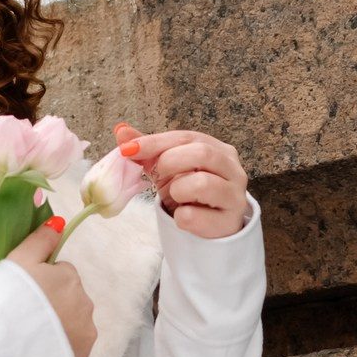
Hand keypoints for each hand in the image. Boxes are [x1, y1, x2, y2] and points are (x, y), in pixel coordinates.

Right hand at [7, 221, 96, 356]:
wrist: (4, 346)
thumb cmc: (9, 297)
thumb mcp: (19, 260)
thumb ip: (41, 240)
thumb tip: (59, 222)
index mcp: (70, 277)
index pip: (61, 273)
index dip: (42, 282)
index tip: (25, 292)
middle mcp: (85, 303)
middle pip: (70, 297)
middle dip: (54, 303)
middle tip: (26, 313)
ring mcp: (86, 331)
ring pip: (74, 322)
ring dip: (59, 324)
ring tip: (32, 334)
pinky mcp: (82, 356)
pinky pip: (74, 345)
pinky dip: (62, 345)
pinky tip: (42, 349)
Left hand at [115, 123, 248, 239]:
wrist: (209, 226)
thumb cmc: (189, 192)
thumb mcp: (167, 168)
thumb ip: (147, 150)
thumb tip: (121, 130)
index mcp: (218, 149)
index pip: (186, 137)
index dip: (155, 142)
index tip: (128, 149)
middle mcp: (233, 169)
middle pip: (202, 153)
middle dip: (170, 163)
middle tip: (158, 175)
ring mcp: (235, 196)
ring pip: (202, 184)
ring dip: (177, 190)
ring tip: (177, 197)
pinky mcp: (229, 222)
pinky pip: (194, 216)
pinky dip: (180, 217)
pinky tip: (184, 216)